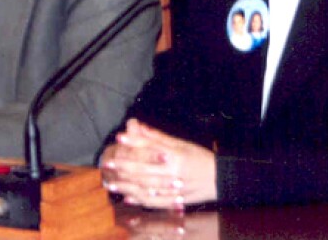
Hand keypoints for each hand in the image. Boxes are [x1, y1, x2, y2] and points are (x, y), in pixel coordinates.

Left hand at [100, 119, 216, 208]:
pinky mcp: (175, 201)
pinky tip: (127, 198)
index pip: (149, 150)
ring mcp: (174, 190)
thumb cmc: (200, 158)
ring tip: (111, 184)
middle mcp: (173, 174)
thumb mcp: (181, 144)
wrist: (220, 179)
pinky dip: (140, 201)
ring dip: (126, 187)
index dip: (133, 144)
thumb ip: (157, 137)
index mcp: (175, 157)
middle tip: (107, 164)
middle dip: (123, 168)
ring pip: (145, 189)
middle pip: (143, 171)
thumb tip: (137, 126)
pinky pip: (154, 202)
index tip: (118, 139)